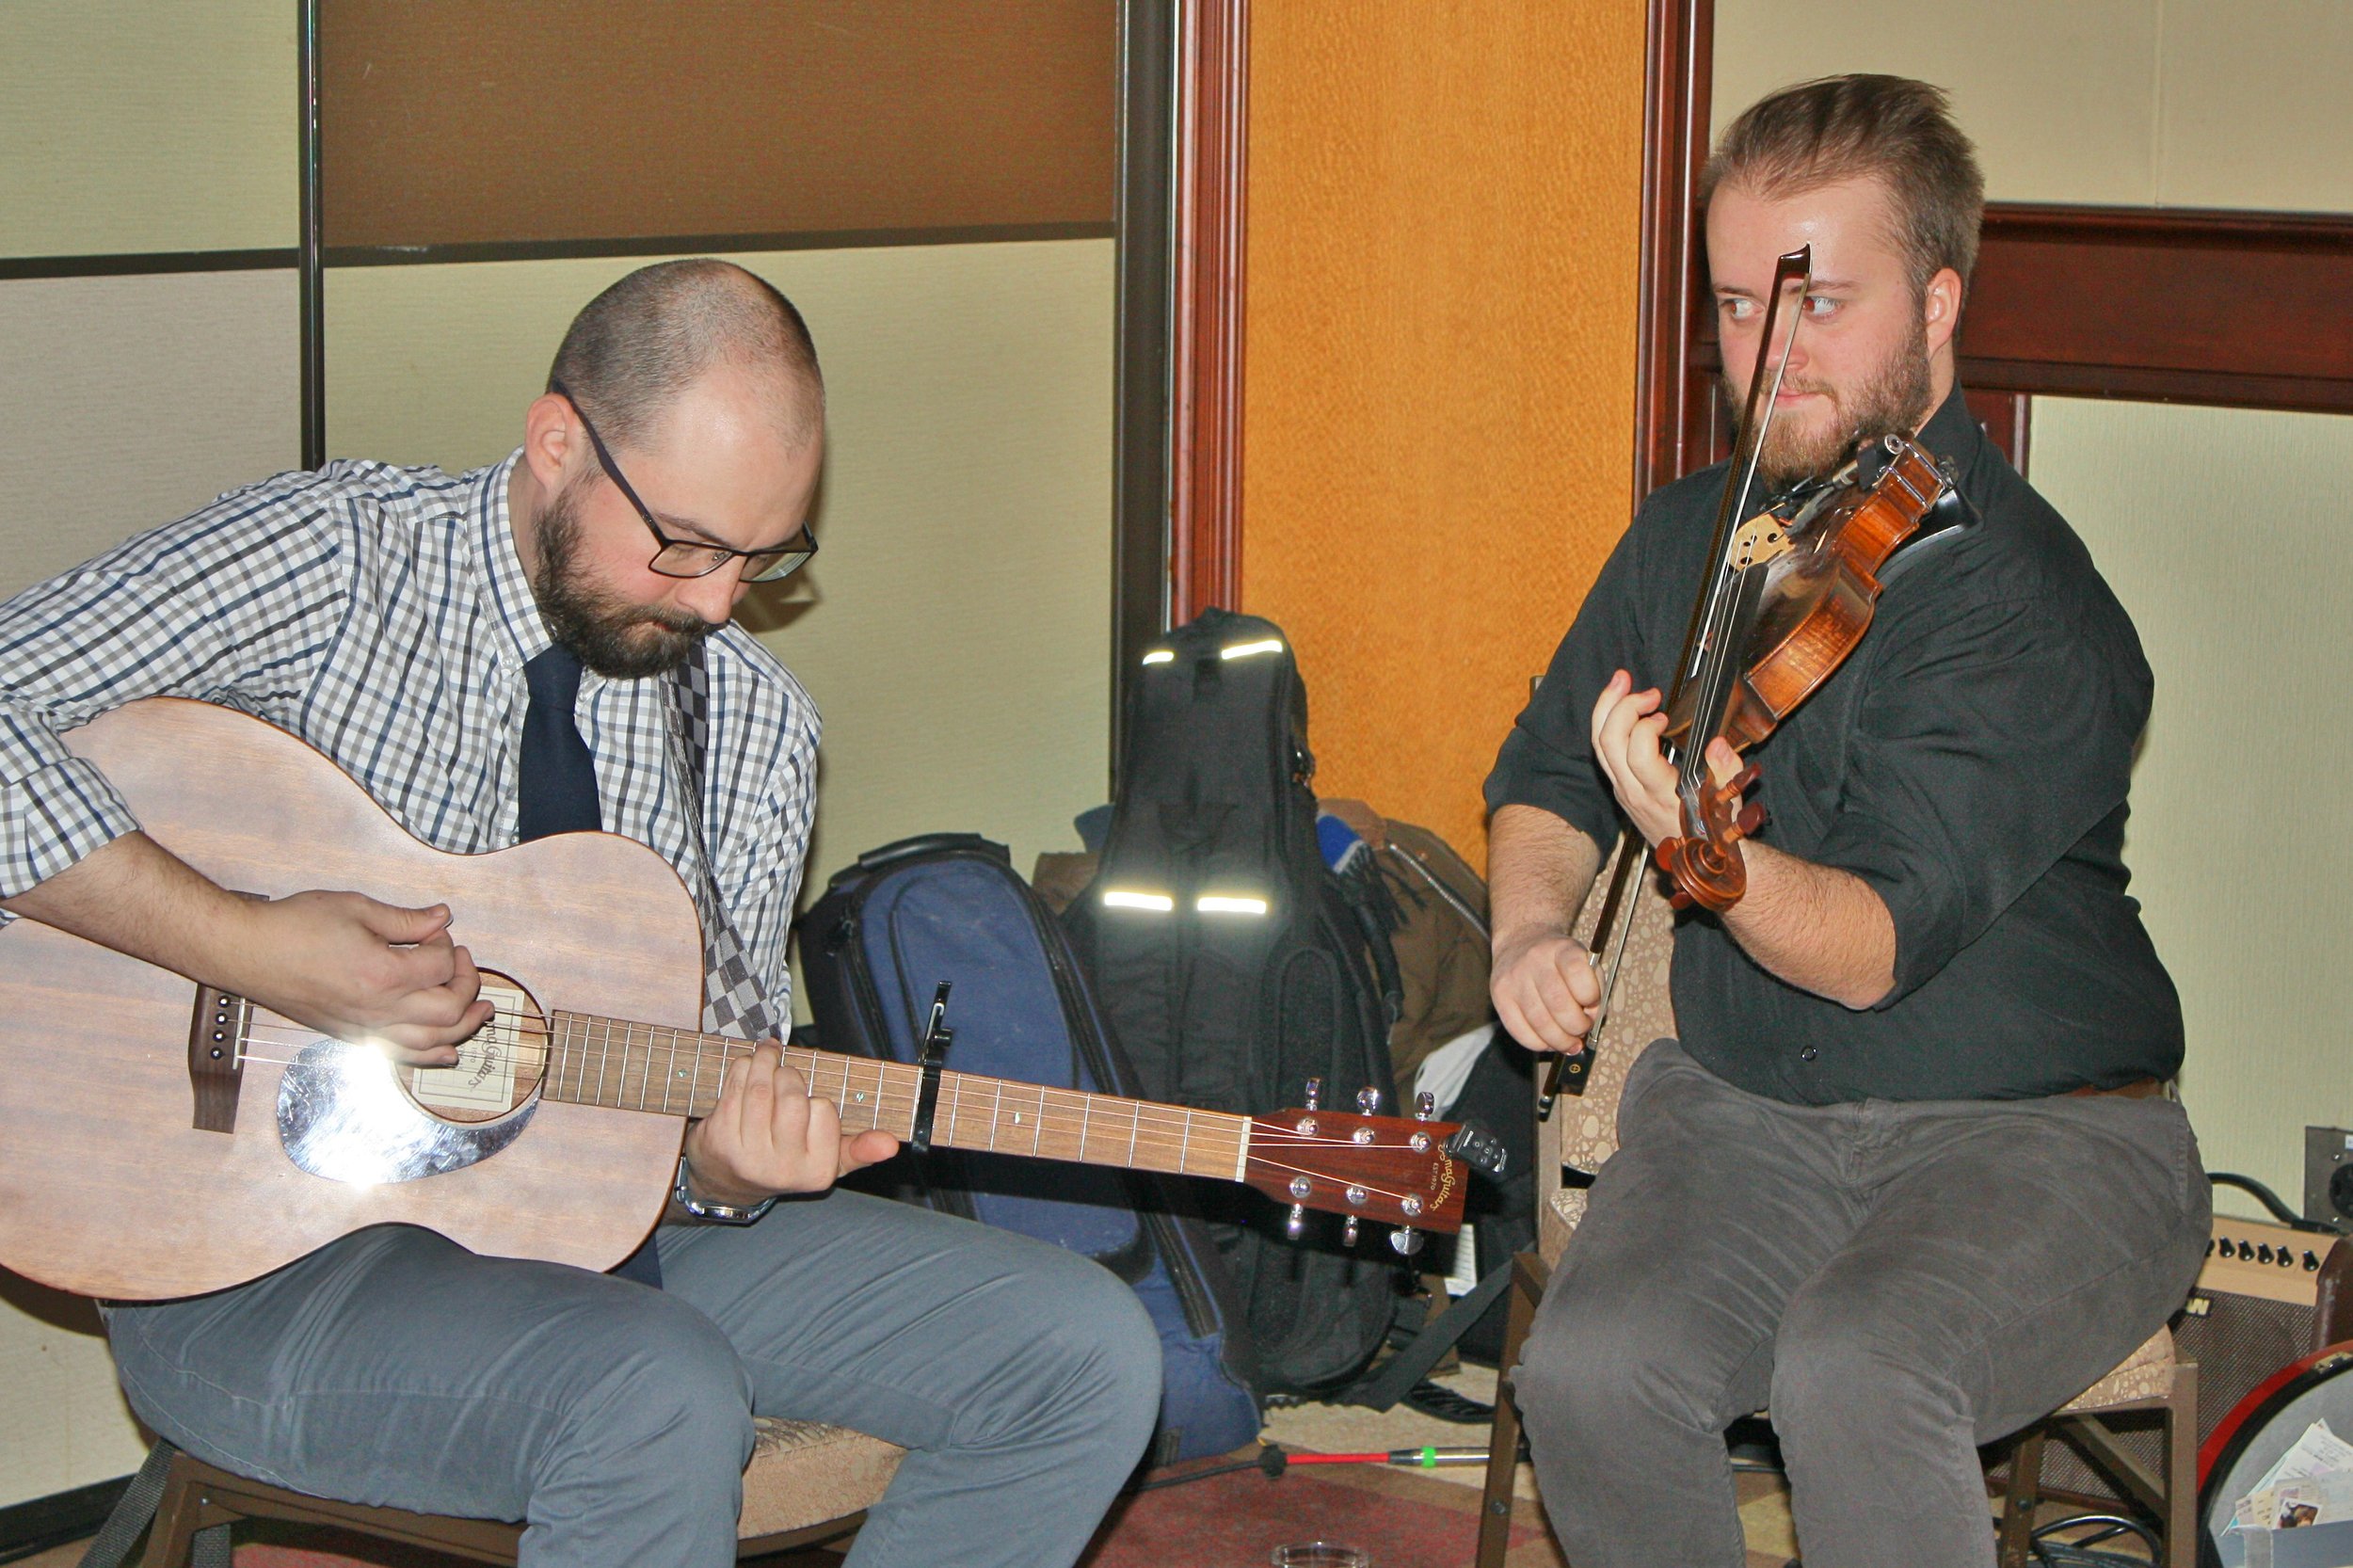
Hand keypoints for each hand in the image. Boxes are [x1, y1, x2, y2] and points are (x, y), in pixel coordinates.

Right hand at [232, 893, 490, 1064]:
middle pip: (449, 1010)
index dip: (446, 944)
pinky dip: (430, 1055)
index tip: (435, 930)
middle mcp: (378, 1009)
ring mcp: (365, 1028)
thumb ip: (405, 919)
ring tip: (482, 1012)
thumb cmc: (293, 926)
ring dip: (463, 1027)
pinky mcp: (351, 1037)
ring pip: (432, 1042)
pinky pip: (401, 1056)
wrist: (246, 952)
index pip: (440, 966)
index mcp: (382, 974)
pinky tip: (446, 1051)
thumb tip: (442, 918)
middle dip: (468, 985)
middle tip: (465, 962)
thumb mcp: (355, 908)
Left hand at [681, 1042, 899, 1206]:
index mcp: (816, 1172)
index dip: (816, 1101)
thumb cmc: (784, 1160)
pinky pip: (735, 1089)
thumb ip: (859, 1150)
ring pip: (762, 1089)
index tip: (808, 1107)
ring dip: (765, 1061)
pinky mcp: (719, 1140)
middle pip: (793, 1097)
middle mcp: (782, 1169)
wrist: (727, 1181)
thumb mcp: (827, 1161)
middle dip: (790, 1075)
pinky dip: (743, 1067)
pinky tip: (748, 1065)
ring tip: (768, 1055)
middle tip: (786, 1075)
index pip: (824, 1110)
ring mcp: (747, 1156)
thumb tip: (891, 1144)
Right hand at [1490, 929, 1601, 1054]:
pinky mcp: (1499, 996)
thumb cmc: (1559, 961)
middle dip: (1577, 1027)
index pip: (1578, 972)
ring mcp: (1513, 978)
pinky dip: (1540, 1044)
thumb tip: (1590, 1019)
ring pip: (1540, 1023)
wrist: (1520, 943)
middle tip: (1582, 1030)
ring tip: (1569, 1042)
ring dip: (1560, 1041)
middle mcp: (1534, 960)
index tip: (1593, 1005)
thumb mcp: (1583, 961)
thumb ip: (1594, 988)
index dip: (1591, 996)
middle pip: (1559, 1004)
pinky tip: (1549, 1041)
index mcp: (1562, 949)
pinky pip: (1520, 1032)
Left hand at [1590, 669, 1742, 846]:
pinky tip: (1622, 707)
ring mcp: (1622, 790)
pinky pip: (1603, 752)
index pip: (1636, 755)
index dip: (1645, 728)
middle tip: (1645, 689)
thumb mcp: (1729, 801)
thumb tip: (1718, 744)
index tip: (1663, 717)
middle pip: (1608, 743)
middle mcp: (1634, 792)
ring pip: (1599, 746)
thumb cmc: (1714, 830)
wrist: (1699, 862)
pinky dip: (1609, 724)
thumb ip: (1726, 771)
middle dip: (1620, 705)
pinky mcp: (1620, 787)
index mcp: (1659, 795)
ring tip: (1623, 683)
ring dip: (1607, 708)